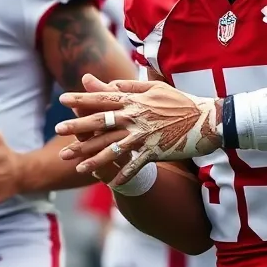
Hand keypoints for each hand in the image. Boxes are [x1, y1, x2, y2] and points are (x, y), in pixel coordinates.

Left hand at [54, 74, 220, 186]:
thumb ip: (131, 85)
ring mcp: (144, 136)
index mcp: (134, 100)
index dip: (81, 99)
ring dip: (91, 158)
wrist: (209, 120)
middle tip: (58, 131)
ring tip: (75, 165)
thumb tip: (111, 82)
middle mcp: (135, 117)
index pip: (101, 98)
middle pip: (100, 123)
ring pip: (111, 148)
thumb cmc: (182, 101)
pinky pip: (133, 165)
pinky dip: (121, 175)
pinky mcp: (154, 152)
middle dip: (77, 128)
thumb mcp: (156, 87)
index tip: (62, 99)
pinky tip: (108, 183)